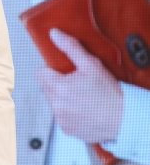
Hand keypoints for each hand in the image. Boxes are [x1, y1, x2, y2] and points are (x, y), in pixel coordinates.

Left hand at [38, 29, 122, 143]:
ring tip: (83, 98)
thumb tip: (54, 34)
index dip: (53, 71)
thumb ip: (70, 47)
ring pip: (55, 103)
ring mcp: (61, 119)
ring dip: (64, 100)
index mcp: (58, 87)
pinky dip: (70, 114)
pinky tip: (84, 110)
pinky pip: (62, 117)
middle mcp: (56, 105)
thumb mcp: (91, 64)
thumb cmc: (109, 93)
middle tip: (78, 84)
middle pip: (47, 88)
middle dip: (58, 84)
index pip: (41, 74)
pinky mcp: (67, 130)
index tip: (65, 73)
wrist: (123, 118)